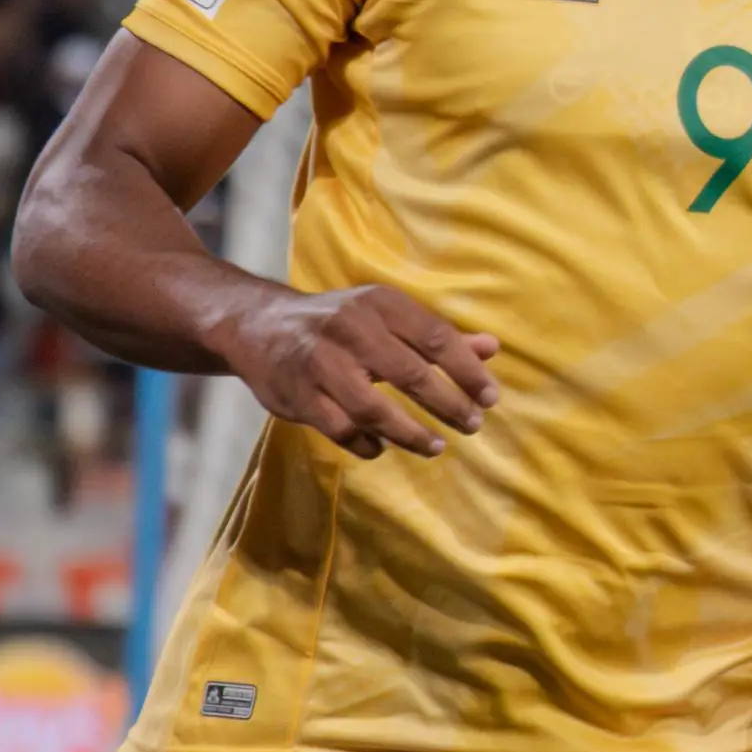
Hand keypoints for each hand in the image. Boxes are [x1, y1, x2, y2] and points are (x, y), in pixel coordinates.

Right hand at [218, 281, 499, 459]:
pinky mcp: (297, 396)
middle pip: (411, 374)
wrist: (258, 326)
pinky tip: (384, 448)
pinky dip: (366, 443)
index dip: (468, 371)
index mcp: (380, 304)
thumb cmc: (340, 323)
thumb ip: (437, 336)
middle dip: (448, 404)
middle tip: (472, 425)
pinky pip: (341, 429)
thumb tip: (492, 348)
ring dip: (410, 433)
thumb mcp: (387, 317)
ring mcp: (320, 364)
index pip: (436, 338)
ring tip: (436, 445)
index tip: (490, 398)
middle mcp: (350, 329)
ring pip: (374, 409)